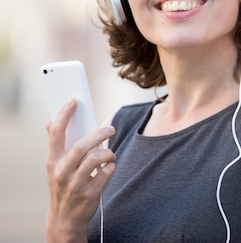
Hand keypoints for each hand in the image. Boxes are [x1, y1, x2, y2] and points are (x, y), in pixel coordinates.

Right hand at [45, 99, 115, 240]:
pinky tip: (109, 167)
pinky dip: (111, 166)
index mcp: (53, 162)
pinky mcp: (90, 193)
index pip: (56, 134)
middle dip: (99, 133)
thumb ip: (56, 145)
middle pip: (82, 146)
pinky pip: (107, 172)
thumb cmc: (63, 187)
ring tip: (110, 154)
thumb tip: (49, 122)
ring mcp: (76, 184)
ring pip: (97, 158)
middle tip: (111, 127)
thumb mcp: (55, 167)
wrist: (65, 220)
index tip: (73, 101)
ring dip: (108, 152)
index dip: (64, 115)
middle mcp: (62, 172)